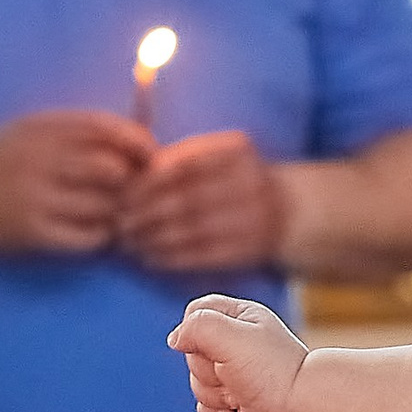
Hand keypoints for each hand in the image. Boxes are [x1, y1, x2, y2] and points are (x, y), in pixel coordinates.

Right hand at [0, 110, 152, 255]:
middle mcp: (38, 159)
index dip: (137, 141)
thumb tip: (137, 139)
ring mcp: (36, 198)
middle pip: (111, 168)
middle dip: (132, 180)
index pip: (104, 128)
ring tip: (114, 212)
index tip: (152, 154)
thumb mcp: (28, 129)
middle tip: (134, 189)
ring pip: (104, 205)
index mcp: (40, 128)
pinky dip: (101, 235)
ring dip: (118, 211)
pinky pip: (88, 237)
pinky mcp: (34, 233)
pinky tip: (95, 231)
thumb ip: (75, 129)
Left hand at [118, 129, 288, 273]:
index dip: (147, 182)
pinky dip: (171, 258)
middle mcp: (249, 183)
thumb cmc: (236, 179)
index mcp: (237, 152)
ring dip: (153, 239)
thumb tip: (132, 176)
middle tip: (120, 223)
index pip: (182, 166)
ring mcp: (253, 218)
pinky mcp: (250, 249)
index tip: (122, 194)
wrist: (291, 211)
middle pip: (186, 199)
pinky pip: (203, 255)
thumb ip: (180, 159)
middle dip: (145, 214)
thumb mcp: (218, 155)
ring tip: (129, 243)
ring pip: (191, 230)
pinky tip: (151, 258)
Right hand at [169, 295, 304, 411]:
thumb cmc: (269, 368)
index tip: (212, 342)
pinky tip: (235, 410)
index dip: (194, 329)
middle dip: (207, 368)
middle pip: (191, 352)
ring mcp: (234, 373)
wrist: (297, 408)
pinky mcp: (234, 399)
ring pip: (196, 381)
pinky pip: (204, 405)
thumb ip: (196, 327)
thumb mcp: (228, 335)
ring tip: (241, 392)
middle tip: (234, 372)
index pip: (196, 312)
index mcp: (240, 316)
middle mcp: (236, 343)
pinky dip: (215, 411)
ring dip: (214, 392)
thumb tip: (175, 340)